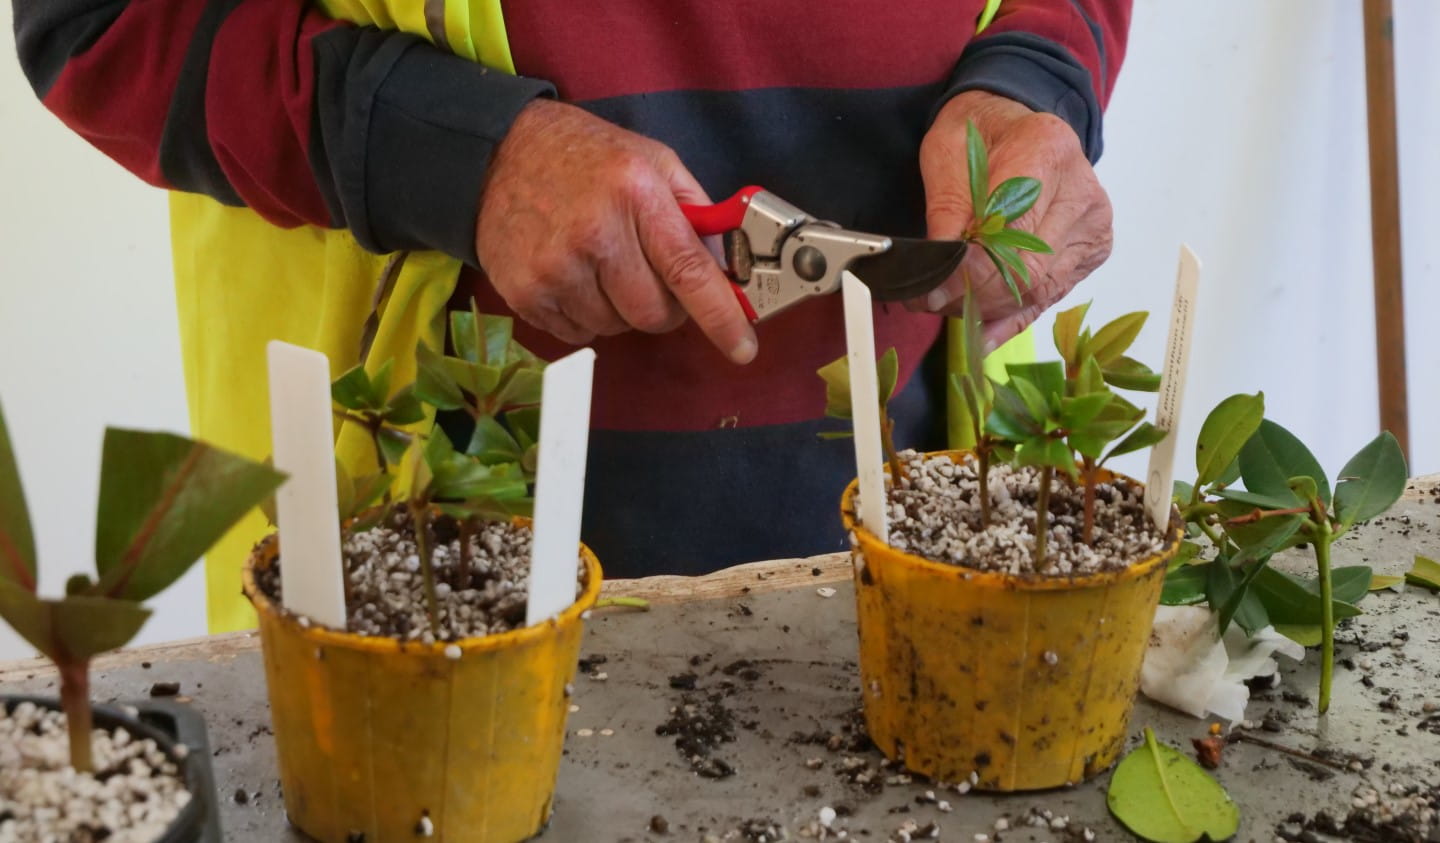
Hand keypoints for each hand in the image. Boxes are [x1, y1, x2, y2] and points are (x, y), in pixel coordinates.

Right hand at [475, 100, 756, 363]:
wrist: (497, 153)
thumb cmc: (584, 156)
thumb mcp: (651, 160)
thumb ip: (694, 210)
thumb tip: (730, 263)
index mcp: (635, 194)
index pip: (688, 271)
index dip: (720, 316)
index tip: (742, 347)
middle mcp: (595, 233)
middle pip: (653, 314)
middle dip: (664, 308)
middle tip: (650, 278)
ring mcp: (555, 267)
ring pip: (615, 327)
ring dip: (619, 309)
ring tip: (600, 265)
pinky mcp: (525, 292)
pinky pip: (577, 333)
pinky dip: (585, 314)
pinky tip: (573, 274)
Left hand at [917, 90, 1112, 350]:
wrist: (1017, 127)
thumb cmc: (981, 135)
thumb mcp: (946, 153)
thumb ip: (946, 206)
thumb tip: (939, 262)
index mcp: (1048, 151)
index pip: (1010, 228)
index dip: (968, 266)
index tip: (930, 285)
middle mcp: (1082, 192)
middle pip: (1028, 267)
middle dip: (973, 294)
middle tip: (928, 300)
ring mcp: (1092, 227)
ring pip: (1038, 289)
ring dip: (987, 307)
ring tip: (946, 305)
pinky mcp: (1089, 253)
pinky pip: (1048, 298)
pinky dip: (1010, 319)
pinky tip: (980, 333)